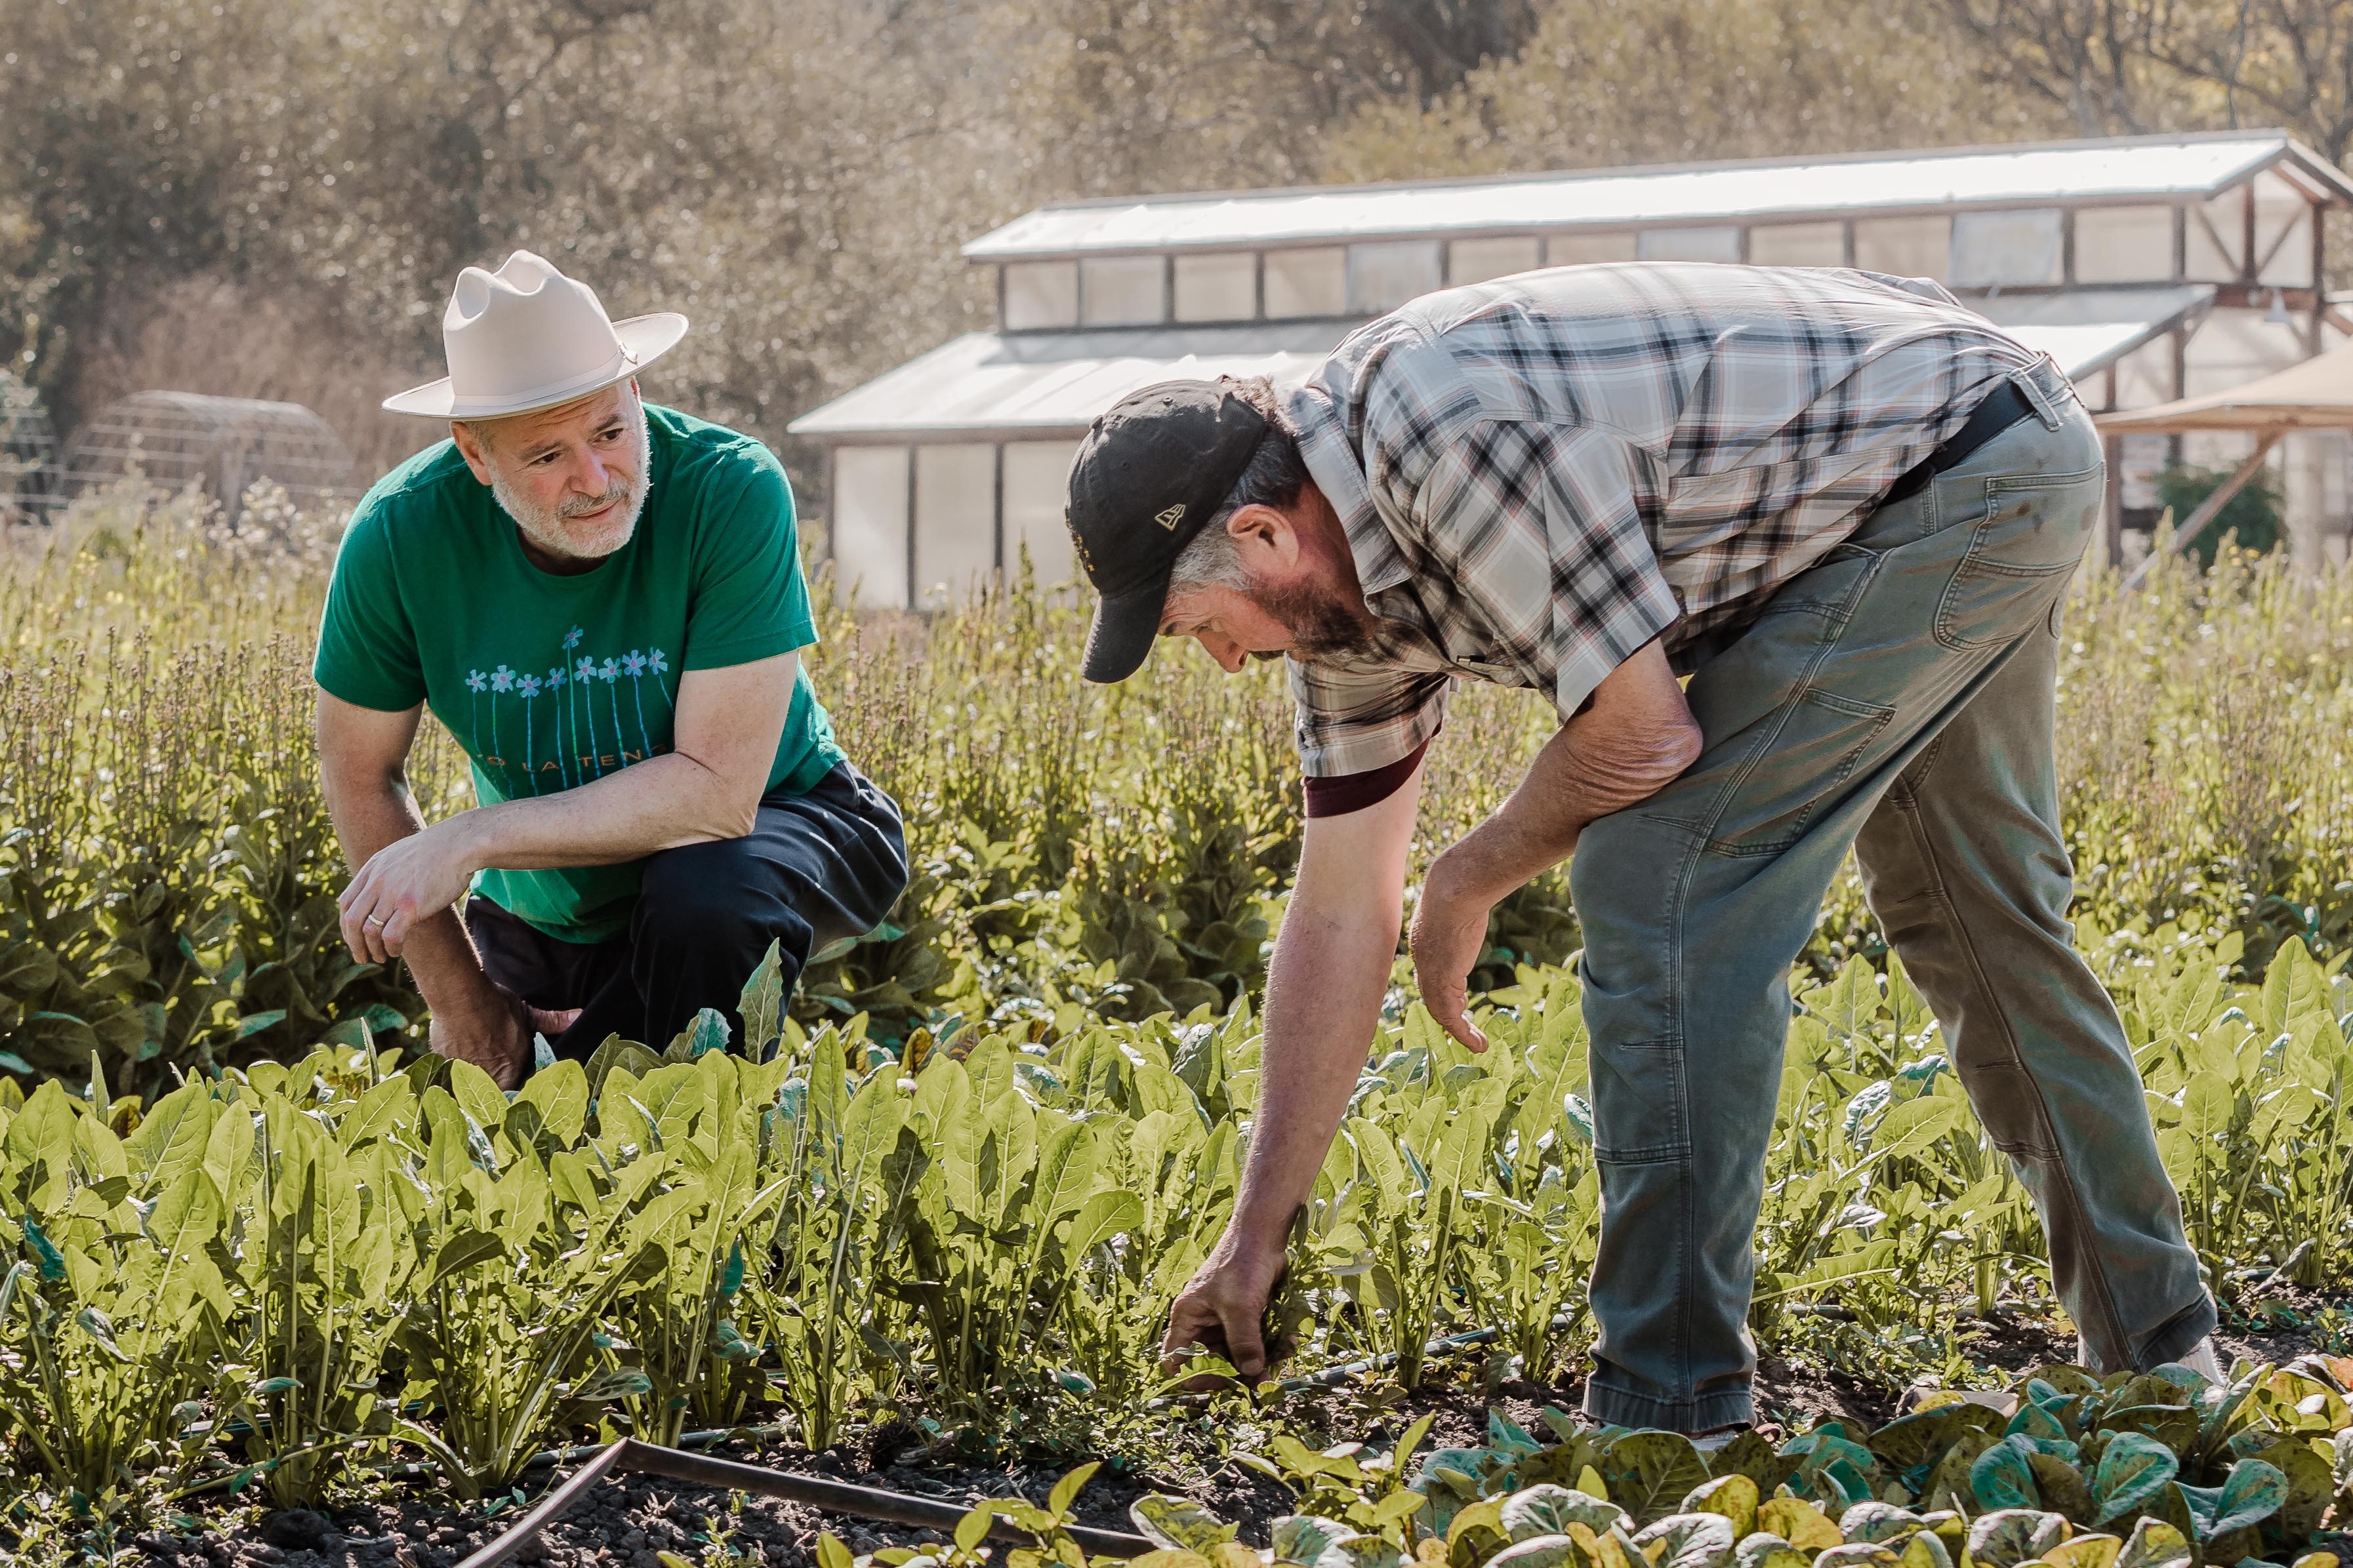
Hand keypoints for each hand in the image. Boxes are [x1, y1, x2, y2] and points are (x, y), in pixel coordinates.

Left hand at [339, 818, 479, 964]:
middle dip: (353, 943)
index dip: (345, 926)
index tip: (353, 938)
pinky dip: (391, 947)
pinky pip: (390, 935)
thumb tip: (382, 890)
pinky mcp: (411, 905)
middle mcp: (378, 881)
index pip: (346, 903)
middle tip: (361, 957)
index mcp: (373, 869)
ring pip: (369, 930)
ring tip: (381, 957)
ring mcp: (394, 893)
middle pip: (352, 919)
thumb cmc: (438, 851)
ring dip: (372, 949)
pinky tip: (397, 950)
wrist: (460, 844)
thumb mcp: (401, 855)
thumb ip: (386, 872)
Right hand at [429, 987, 580, 1090]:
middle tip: (493, 1063)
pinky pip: (451, 1068)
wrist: (461, 997)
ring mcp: (462, 1072)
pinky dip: (455, 1061)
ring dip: (474, 1071)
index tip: (515, 1075)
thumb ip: (553, 1021)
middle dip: (494, 1080)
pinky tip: (459, 1047)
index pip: (515, 1089)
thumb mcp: (527, 1014)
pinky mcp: (443, 1063)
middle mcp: (487, 1076)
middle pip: (493, 1087)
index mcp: (510, 1070)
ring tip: (475, 1054)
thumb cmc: (496, 1006)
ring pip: (471, 1080)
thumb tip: (579, 1015)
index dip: (516, 1085)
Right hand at [1161, 1223, 1289, 1385]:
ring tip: (1279, 1365)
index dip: (1194, 1375)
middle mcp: (1202, 1323)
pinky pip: (1253, 1342)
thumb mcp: (1240, 1306)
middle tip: (1261, 1382)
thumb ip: (1244, 1342)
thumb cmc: (1241, 1264)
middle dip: (1235, 1374)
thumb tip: (1252, 1374)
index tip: (1224, 1380)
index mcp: (1187, 1318)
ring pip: (1235, 1356)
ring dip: (1257, 1363)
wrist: (1263, 1235)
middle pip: (1211, 1362)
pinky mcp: (1245, 1318)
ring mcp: (1224, 1322)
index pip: (1176, 1359)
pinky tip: (1287, 1345)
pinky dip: (1268, 1348)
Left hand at [1409, 854, 1494, 1052]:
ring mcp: (1429, 973)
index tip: (1461, 997)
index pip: (1431, 970)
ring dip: (1458, 1029)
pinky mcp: (1441, 985)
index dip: (1444, 987)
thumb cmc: (1463, 884)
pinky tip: (1479, 1044)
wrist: (1454, 889)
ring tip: (1477, 1042)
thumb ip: (1468, 903)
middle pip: (1431, 992)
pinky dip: (1463, 1034)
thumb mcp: (1462, 896)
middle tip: (1462, 1022)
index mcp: (1424, 938)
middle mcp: (1422, 959)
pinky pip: (1450, 1018)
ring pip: (1440, 1010)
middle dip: (1447, 1009)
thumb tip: (1483, 885)